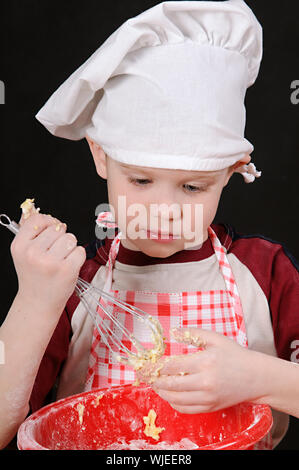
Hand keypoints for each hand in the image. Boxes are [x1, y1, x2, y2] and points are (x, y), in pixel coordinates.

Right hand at [10, 211, 85, 312]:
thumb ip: (31, 232)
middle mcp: (33, 253)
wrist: (38, 303)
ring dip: (70, 248)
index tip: (50, 231)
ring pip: (70, 238)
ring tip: (60, 261)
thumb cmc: (34, 276)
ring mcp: (50, 262)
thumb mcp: (24, 253)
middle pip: (58, 228)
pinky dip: (77, 258)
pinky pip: (80, 251)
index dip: (49, 223)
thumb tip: (40, 213)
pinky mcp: (67, 269)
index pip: (38, 219)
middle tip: (53, 255)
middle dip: (60, 238)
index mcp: (19, 246)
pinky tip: (68, 267)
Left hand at [140, 328, 265, 413]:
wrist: (256, 377)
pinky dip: (172, 402)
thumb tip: (172, 331)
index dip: (154, 366)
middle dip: (153, 380)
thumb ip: (192, 333)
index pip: (171, 366)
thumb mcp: (215, 338)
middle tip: (144, 374)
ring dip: (160, 392)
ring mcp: (207, 398)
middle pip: (169, 384)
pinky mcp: (210, 407)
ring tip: (154, 383)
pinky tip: (168, 394)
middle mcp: (205, 382)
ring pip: (174, 399)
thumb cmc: (235, 355)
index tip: (145, 364)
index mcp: (205, 362)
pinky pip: (185, 409)